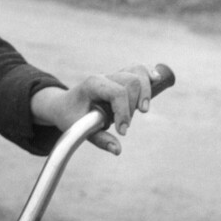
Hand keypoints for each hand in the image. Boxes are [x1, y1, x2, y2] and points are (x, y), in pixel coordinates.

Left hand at [31, 64, 155, 154]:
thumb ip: (100, 139)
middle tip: (124, 123)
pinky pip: (138, 70)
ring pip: (137, 72)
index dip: (124, 112)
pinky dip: (148, 75)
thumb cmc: (70, 116)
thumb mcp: (79, 129)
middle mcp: (104, 76)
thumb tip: (118, 150)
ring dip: (145, 92)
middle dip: (133, 106)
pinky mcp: (121, 79)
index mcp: (92, 85)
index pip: (117, 92)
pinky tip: (156, 80)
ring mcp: (113, 75)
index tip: (122, 131)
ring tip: (142, 110)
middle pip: (131, 82)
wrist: (63, 105)